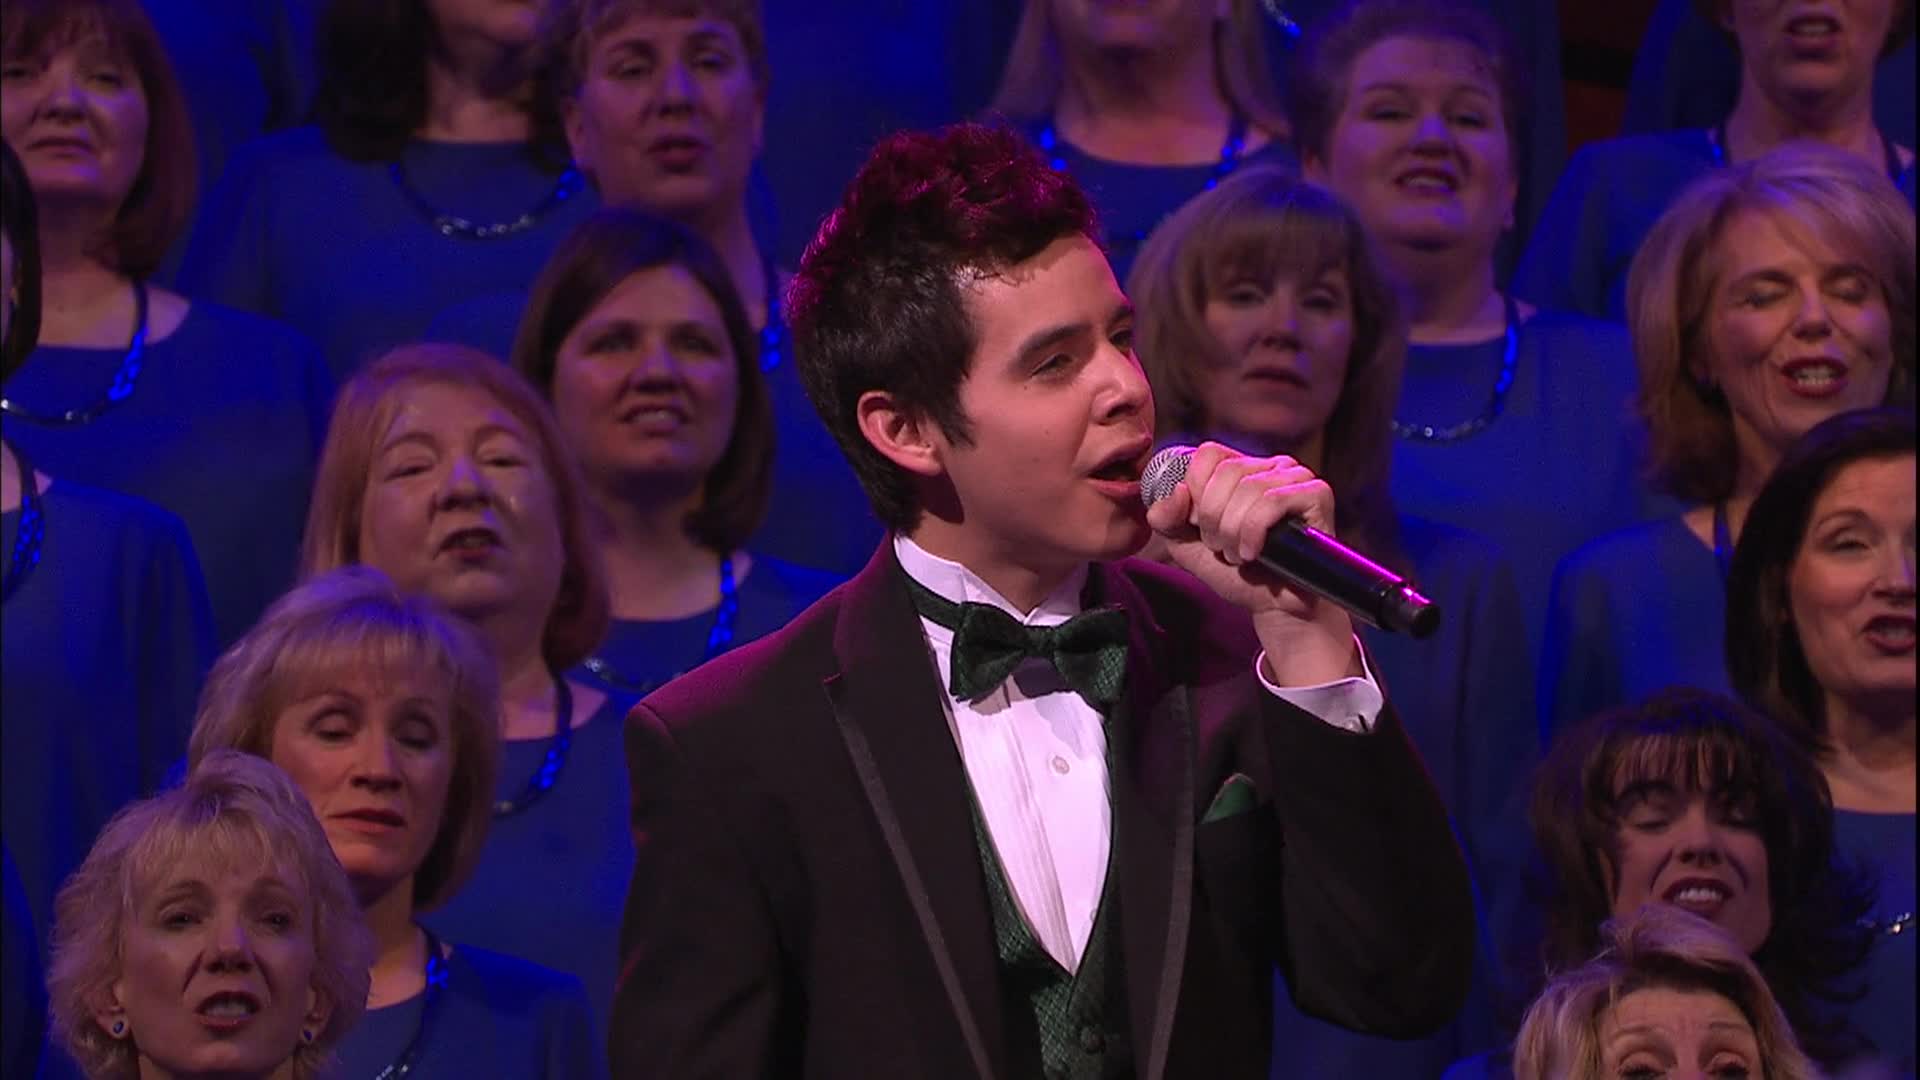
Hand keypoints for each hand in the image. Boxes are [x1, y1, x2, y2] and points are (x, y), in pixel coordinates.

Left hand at [1144, 443, 1357, 679]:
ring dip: (1233, 531)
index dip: (1195, 492)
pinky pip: (1272, 502)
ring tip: (1238, 555)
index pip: (1208, 454)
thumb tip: (1178, 492)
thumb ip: (1167, 518)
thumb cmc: (1235, 572)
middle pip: (1227, 471)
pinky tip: (1254, 553)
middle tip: (1220, 547)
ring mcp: (1297, 477)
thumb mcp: (1186, 545)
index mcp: (1242, 468)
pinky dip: (1253, 533)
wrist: (1274, 608)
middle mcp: (1271, 465)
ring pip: (1249, 489)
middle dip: (1212, 518)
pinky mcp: (1317, 494)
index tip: (1200, 526)